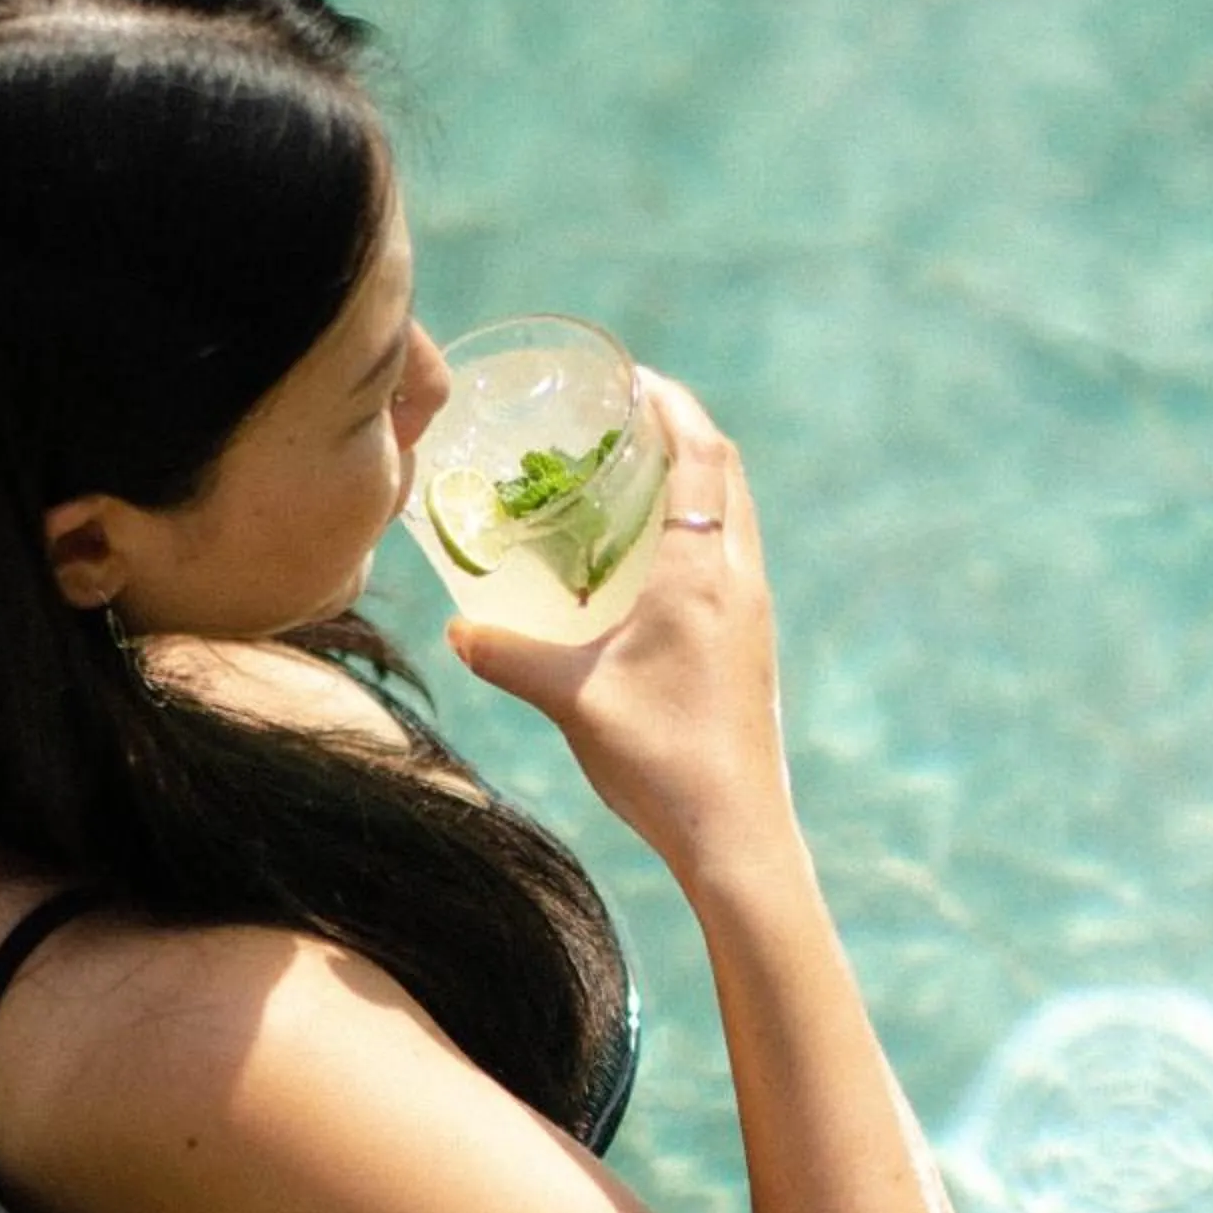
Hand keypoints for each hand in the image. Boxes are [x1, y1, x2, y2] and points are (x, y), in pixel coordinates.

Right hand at [444, 374, 797, 880]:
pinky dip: (701, 529)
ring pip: (736, 515)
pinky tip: (656, 560)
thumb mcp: (569, 699)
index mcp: (701, 572)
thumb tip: (458, 629)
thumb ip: (509, 655)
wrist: (736, 833)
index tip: (634, 378)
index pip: (701, 455)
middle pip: (727, 472)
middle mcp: (739, 579)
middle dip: (684, 430)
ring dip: (698, 479)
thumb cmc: (660, 759)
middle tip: (627, 417)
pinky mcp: (753, 646)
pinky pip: (733, 557)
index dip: (672, 406)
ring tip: (639, 475)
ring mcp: (754, 613)